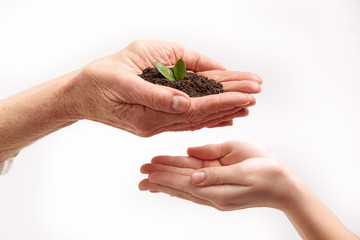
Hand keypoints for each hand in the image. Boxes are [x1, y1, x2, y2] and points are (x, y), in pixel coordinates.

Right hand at [71, 40, 261, 136]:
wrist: (82, 93)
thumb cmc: (99, 81)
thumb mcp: (122, 81)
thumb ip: (154, 94)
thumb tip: (184, 102)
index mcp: (152, 115)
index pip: (197, 108)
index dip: (224, 99)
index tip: (248, 92)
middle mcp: (159, 121)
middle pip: (203, 112)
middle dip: (231, 100)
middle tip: (256, 92)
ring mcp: (159, 120)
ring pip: (198, 115)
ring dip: (223, 107)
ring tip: (247, 101)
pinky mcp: (157, 116)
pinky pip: (187, 116)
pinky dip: (207, 113)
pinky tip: (222, 113)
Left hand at [139, 141, 295, 210]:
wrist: (284, 188)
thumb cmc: (268, 170)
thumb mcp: (244, 162)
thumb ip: (216, 166)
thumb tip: (192, 166)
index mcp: (218, 186)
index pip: (185, 180)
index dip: (166, 174)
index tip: (148, 171)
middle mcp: (213, 194)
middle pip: (181, 185)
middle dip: (160, 179)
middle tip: (140, 174)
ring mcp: (215, 195)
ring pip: (185, 188)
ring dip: (165, 184)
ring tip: (146, 182)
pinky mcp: (219, 191)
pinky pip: (194, 189)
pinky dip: (179, 188)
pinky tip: (168, 187)